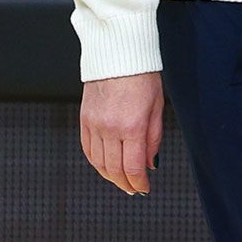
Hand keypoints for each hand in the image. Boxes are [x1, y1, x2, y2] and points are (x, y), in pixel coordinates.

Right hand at [80, 71, 162, 194]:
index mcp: (132, 126)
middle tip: (133, 188)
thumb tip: (149, 163)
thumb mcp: (157, 108)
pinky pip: (87, 148)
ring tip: (120, 180)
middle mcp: (110, 127)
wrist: (118, 53)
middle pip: (114, 170)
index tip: (144, 188)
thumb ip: (153, 139)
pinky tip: (104, 165)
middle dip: (125, 184)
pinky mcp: (84, 118)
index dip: (139, 183)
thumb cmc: (142, 76)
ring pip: (98, 162)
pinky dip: (96, 162)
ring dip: (110, 176)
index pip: (133, 167)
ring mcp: (94, 123)